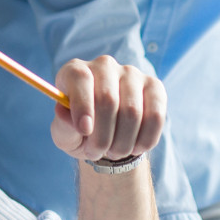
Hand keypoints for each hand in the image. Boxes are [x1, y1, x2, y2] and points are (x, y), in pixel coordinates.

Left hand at [49, 56, 165, 163]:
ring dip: (122, 143)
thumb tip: (69, 117)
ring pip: (132, 111)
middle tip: (95, 153)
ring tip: (112, 152)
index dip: (82, 105)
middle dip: (102, 136)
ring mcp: (132, 74)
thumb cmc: (80, 131)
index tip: (84, 131)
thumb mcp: (65, 134)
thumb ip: (63, 126)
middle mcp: (104, 66)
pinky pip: (155, 116)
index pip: (80, 78)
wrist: (108, 137)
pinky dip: (144, 140)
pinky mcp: (155, 87)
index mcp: (75, 72)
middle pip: (107, 99)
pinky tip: (134, 148)